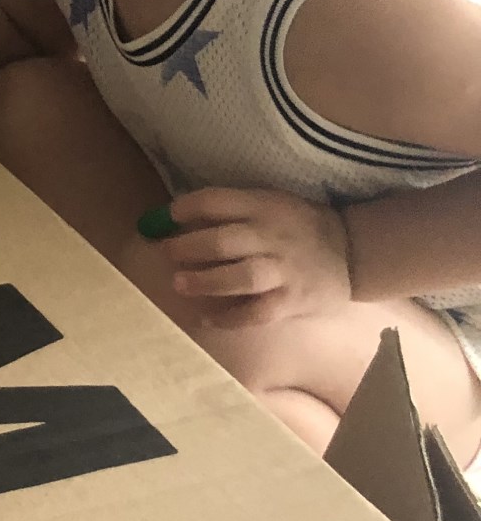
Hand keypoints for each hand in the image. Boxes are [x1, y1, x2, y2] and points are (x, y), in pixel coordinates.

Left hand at [154, 188, 353, 327]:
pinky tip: (206, 318)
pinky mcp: (292, 301)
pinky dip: (229, 318)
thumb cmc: (299, 227)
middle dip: (188, 247)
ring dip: (205, 282)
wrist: (354, 254)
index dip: (186, 208)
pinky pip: (257, 313)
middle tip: (166, 253)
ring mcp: (284, 271)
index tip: (165, 217)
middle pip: (224, 241)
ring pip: (241, 277)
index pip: (217, 201)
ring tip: (179, 284)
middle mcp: (273, 237)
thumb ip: (231, 210)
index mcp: (265, 206)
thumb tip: (174, 218)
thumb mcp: (270, 204)